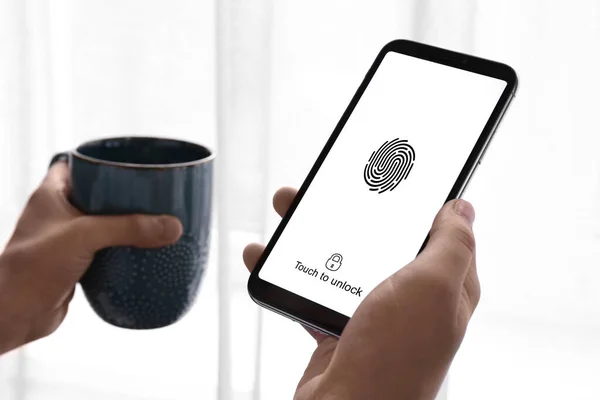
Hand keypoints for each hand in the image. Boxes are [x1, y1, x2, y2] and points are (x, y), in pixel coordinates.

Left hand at [0, 162, 181, 354]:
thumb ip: (128, 228)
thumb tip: (171, 226)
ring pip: (103, 224)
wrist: (14, 315)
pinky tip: (143, 250)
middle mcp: (58, 215)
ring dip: (126, 224)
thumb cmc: (31, 268)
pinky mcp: (76, 264)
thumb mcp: (84, 236)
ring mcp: (66, 241)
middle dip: (124, 195)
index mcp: (51, 195)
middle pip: (98, 195)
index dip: (101, 162)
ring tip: (155, 219)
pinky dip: (123, 249)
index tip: (129, 164)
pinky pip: (105, 250)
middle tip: (152, 194)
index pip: (76, 165)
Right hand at [243, 188, 479, 399]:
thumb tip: (463, 208)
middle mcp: (411, 298)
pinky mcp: (340, 326)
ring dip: (313, 234)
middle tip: (326, 186)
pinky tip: (270, 256)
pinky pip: (314, 288)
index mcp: (442, 286)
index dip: (417, 198)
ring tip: (286, 209)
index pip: (437, 230)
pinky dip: (291, 271)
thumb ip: (451, 244)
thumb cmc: (395, 357)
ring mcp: (374, 312)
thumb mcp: (431, 288)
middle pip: (381, 238)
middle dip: (352, 209)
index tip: (393, 172)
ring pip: (343, 258)